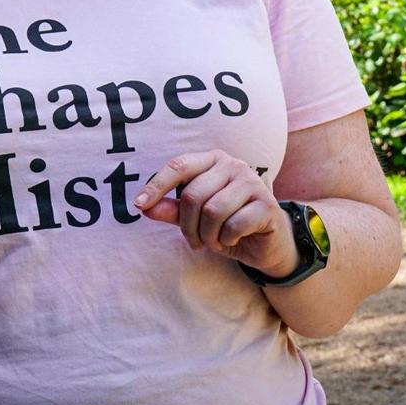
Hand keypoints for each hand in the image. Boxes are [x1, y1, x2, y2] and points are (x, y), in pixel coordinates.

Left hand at [133, 150, 299, 277]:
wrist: (266, 244)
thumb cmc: (227, 226)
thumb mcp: (195, 219)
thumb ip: (172, 210)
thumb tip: (144, 207)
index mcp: (212, 160)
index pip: (179, 166)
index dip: (157, 186)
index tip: (139, 205)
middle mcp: (233, 165)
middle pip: (193, 194)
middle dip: (188, 226)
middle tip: (194, 241)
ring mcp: (252, 182)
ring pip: (212, 211)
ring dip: (208, 235)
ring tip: (214, 240)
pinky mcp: (267, 204)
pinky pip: (233, 224)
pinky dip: (226, 239)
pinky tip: (232, 239)